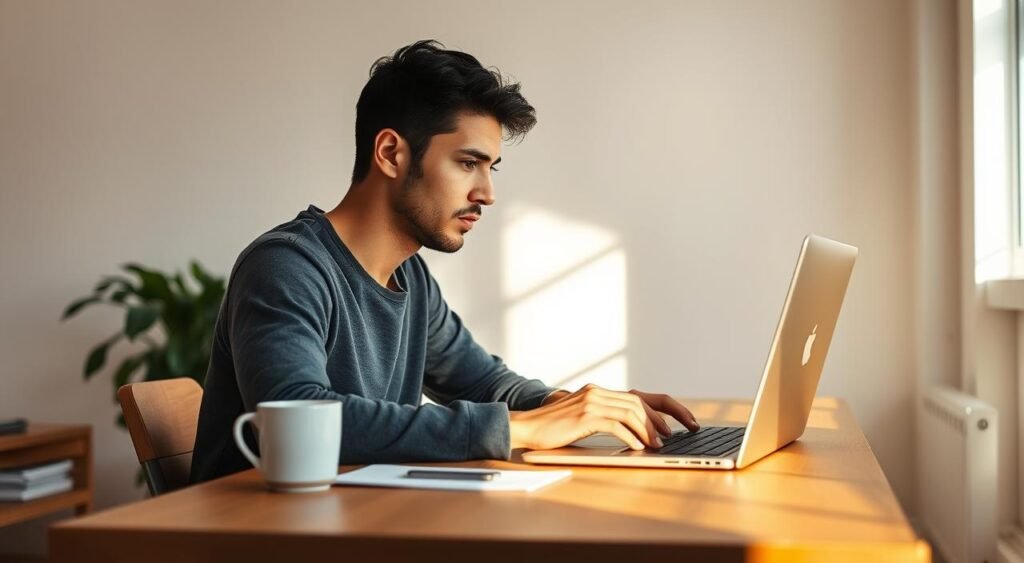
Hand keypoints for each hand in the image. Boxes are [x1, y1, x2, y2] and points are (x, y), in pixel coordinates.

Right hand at [509, 384, 699, 450]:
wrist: (526, 426)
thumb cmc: (553, 428)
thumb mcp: (582, 419)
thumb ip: (605, 418)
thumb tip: (635, 434)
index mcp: (599, 392)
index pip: (640, 396)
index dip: (666, 408)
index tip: (684, 421)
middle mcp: (597, 392)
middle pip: (639, 402)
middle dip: (661, 420)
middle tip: (672, 437)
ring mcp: (591, 401)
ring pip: (631, 412)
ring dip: (648, 430)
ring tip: (657, 445)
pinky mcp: (585, 415)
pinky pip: (616, 425)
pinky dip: (631, 436)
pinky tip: (638, 447)